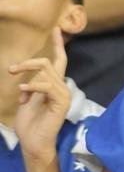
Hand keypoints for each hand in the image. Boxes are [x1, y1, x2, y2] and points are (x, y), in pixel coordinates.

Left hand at [9, 27, 69, 164]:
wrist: (34, 143)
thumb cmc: (30, 124)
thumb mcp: (28, 99)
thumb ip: (32, 86)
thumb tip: (29, 79)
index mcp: (54, 85)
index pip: (59, 60)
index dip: (57, 45)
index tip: (55, 29)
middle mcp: (62, 87)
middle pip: (47, 62)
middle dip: (27, 63)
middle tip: (12, 70)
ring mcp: (63, 94)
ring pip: (45, 72)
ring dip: (28, 79)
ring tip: (19, 93)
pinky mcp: (61, 101)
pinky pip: (47, 85)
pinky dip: (33, 86)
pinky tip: (23, 93)